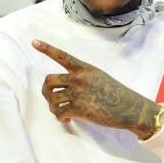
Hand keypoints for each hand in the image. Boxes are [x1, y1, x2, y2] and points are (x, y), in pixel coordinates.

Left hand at [32, 39, 159, 138]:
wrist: (129, 107)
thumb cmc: (116, 94)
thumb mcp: (100, 77)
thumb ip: (82, 78)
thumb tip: (66, 87)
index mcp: (85, 68)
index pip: (62, 56)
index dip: (47, 48)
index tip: (34, 42)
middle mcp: (79, 78)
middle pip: (49, 80)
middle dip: (46, 91)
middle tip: (52, 100)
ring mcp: (79, 92)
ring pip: (52, 98)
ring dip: (53, 107)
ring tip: (61, 113)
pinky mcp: (79, 108)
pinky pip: (60, 112)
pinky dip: (61, 118)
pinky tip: (67, 121)